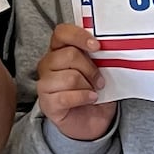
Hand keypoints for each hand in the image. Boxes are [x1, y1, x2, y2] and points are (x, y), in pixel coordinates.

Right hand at [36, 22, 118, 141]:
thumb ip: (98, 56)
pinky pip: (66, 97)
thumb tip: (108, 47)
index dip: (79, 36)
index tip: (97, 46)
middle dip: (90, 69)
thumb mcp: (100, 69)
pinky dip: (84, 98)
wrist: (91, 120)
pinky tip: (90, 99)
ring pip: (70, 77)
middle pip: (69, 55)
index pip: (61, 33)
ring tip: (93, 91)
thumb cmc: (93, 90)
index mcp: (59, 50)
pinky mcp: (47, 103)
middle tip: (99, 80)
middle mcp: (47, 64)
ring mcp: (44, 84)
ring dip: (88, 86)